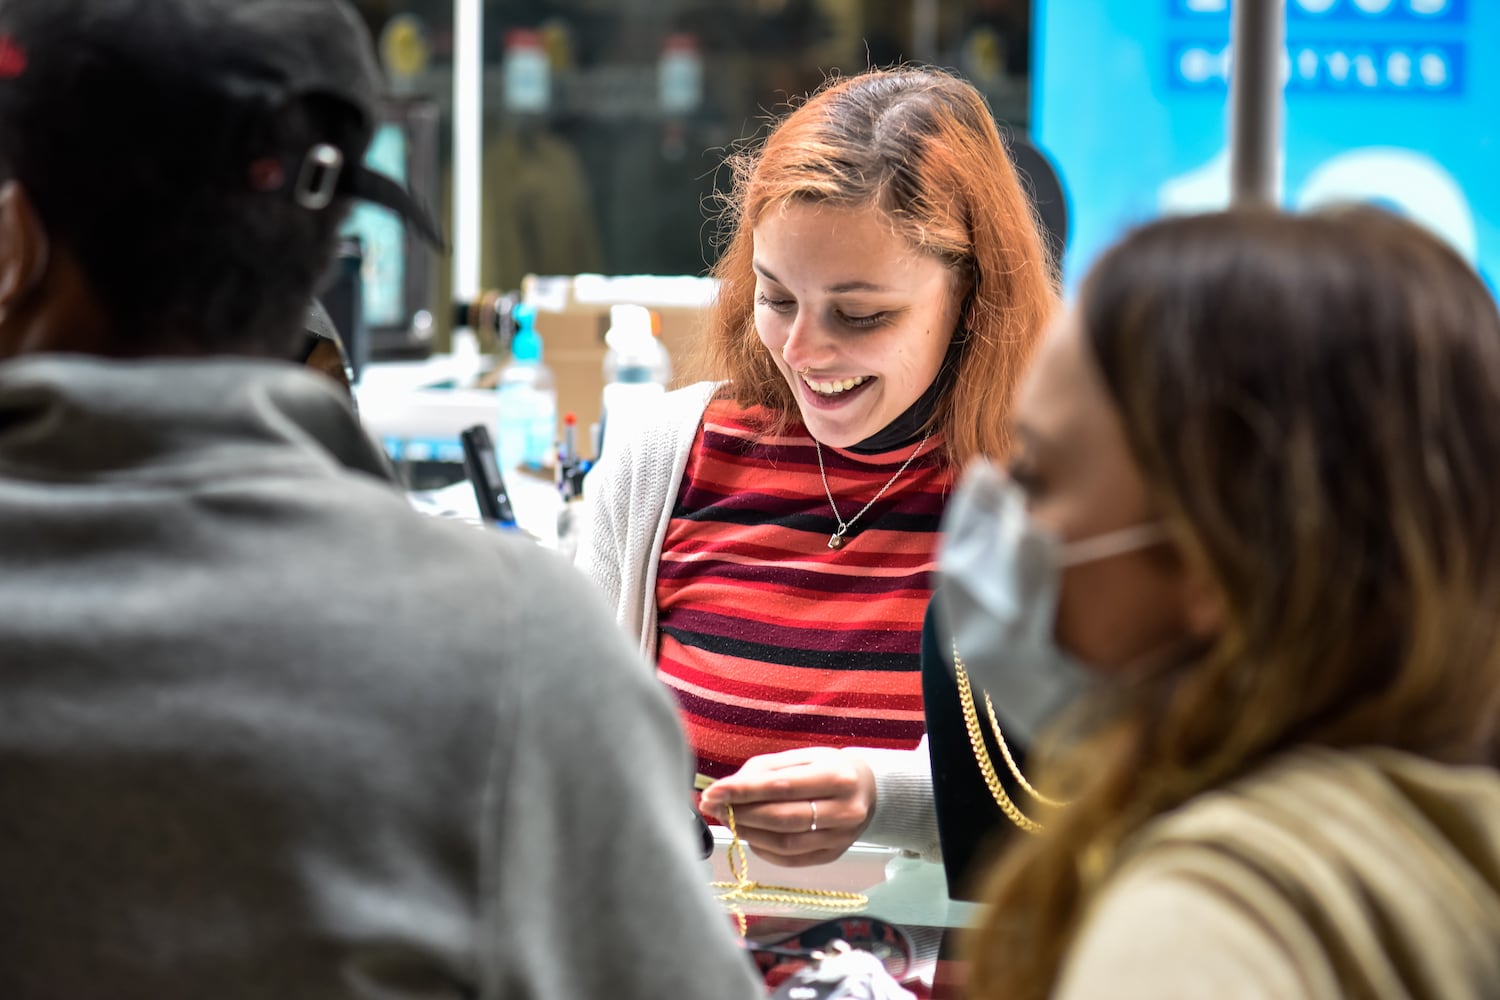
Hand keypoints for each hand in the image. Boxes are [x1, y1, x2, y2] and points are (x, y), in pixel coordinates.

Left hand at [698, 747, 875, 866]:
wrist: (868, 790)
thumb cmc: (827, 768)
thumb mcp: (801, 757)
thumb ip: (764, 770)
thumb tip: (728, 789)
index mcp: (836, 776)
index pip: (780, 786)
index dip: (742, 791)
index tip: (712, 792)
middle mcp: (843, 810)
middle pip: (781, 818)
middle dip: (741, 813)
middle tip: (714, 806)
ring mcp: (840, 838)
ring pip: (784, 843)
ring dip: (748, 833)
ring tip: (728, 820)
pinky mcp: (833, 856)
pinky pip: (790, 859)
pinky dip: (763, 850)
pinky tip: (750, 835)